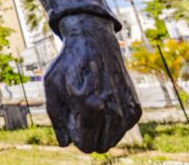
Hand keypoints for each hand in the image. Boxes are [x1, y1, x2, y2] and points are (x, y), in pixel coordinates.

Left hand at [44, 14, 141, 152]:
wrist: (94, 41)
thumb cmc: (68, 64)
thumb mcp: (52, 87)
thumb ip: (57, 119)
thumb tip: (65, 143)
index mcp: (89, 106)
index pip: (85, 145)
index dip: (75, 136)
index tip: (72, 118)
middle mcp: (112, 110)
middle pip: (99, 146)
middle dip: (87, 134)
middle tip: (80, 110)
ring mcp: (127, 110)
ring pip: (111, 140)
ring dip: (100, 129)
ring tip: (91, 104)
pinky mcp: (136, 108)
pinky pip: (121, 129)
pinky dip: (112, 121)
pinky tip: (104, 100)